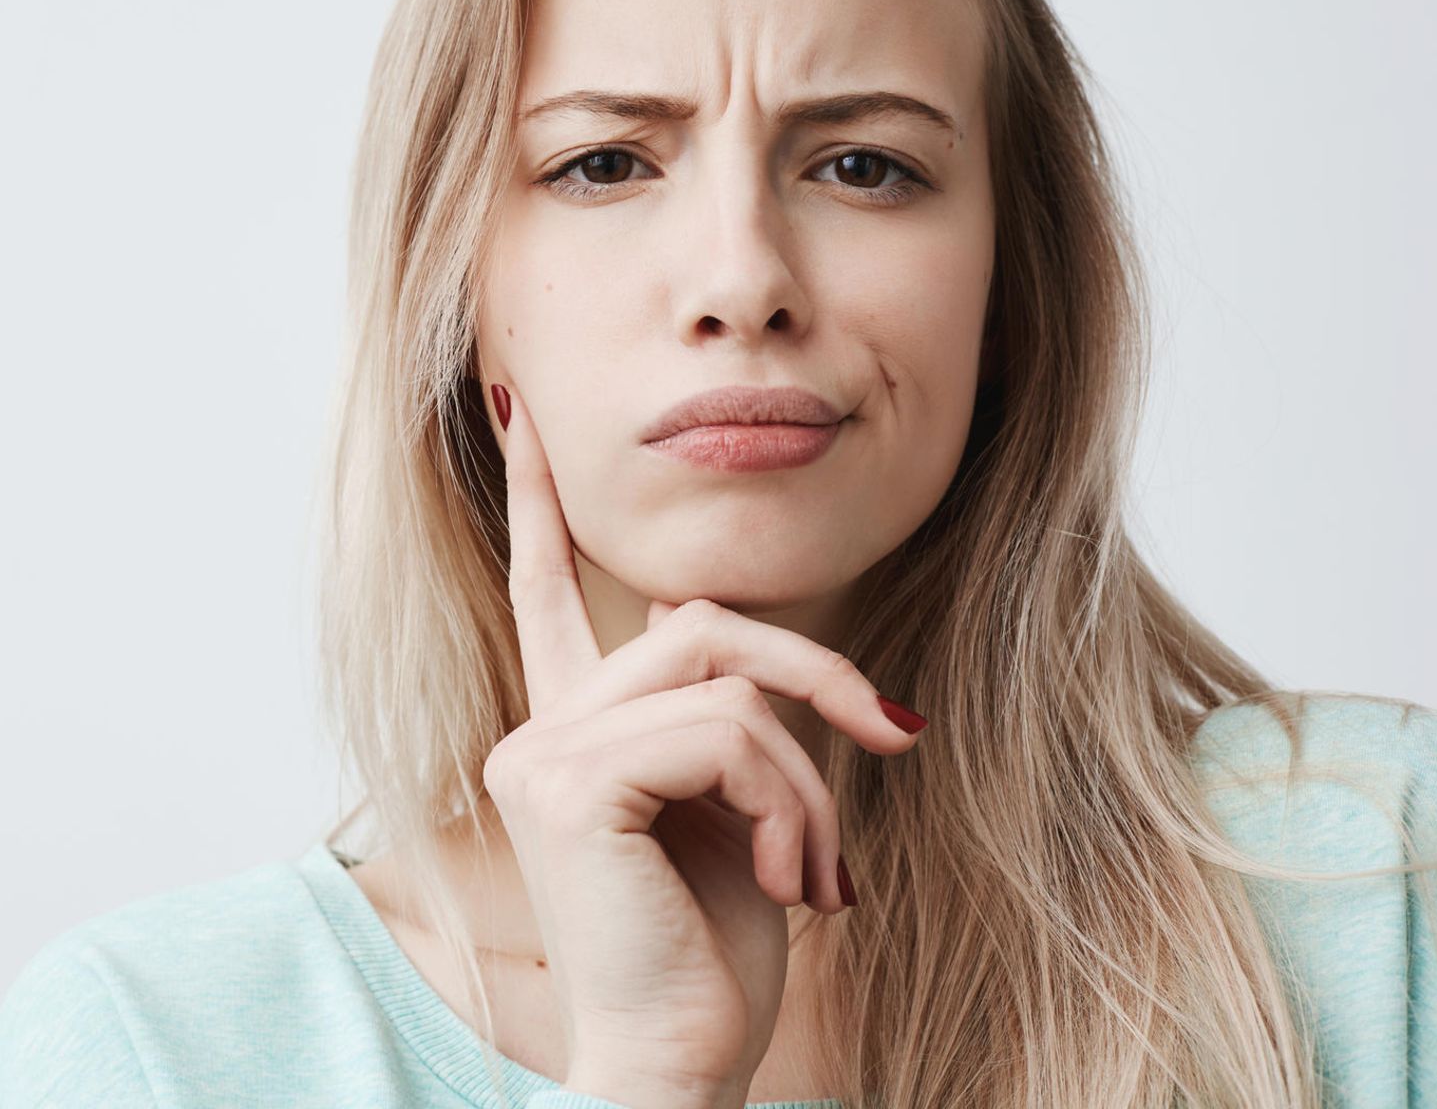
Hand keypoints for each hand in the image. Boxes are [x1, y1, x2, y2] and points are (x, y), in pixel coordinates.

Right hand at [479, 382, 926, 1108]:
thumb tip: (745, 636)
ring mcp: (544, 749)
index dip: (536, 500)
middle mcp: (542, 725)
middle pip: (699, 617)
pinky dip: (792, 799)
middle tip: (897, 733)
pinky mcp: (570, 781)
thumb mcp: (740, 805)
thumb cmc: (715, 945)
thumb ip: (728, 712)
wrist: (684, 1066)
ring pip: (726, 673)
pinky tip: (797, 880)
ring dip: (809, 768)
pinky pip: (725, 730)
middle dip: (814, 670)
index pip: (548, 589)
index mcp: (574, 726)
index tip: (519, 413)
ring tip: (821, 866)